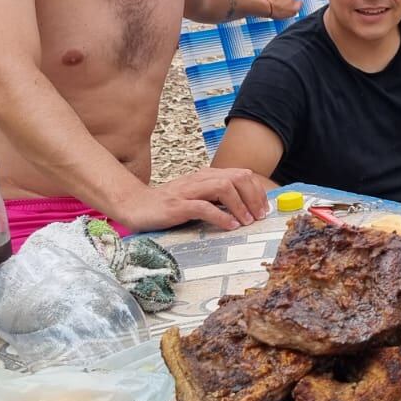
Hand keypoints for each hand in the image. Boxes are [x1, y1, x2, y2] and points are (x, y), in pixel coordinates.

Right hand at [121, 167, 270, 231]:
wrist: (135, 205)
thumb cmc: (169, 204)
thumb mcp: (198, 197)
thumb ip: (218, 198)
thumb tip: (246, 207)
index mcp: (207, 176)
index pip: (241, 174)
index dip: (257, 190)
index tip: (264, 209)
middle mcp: (200, 179)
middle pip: (236, 177)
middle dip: (253, 196)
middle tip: (259, 216)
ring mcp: (188, 191)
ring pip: (223, 187)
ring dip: (240, 205)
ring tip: (247, 221)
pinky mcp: (177, 206)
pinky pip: (203, 207)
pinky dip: (220, 216)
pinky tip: (229, 226)